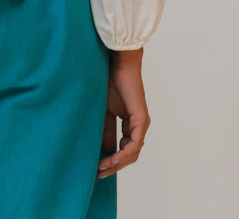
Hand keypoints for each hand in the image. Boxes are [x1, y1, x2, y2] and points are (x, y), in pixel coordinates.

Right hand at [97, 48, 149, 178]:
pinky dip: (123, 154)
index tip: (97, 167)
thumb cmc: (110, 81)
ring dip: (117, 163)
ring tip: (102, 168)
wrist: (118, 64)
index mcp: (130, 123)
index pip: (124, 148)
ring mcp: (141, 124)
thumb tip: (104, 150)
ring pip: (132, 152)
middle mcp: (138, 126)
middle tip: (99, 173)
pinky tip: (112, 158)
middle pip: (129, 154)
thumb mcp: (104, 110)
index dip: (112, 160)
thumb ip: (106, 129)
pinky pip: (134, 144)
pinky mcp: (141, 120)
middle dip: (114, 166)